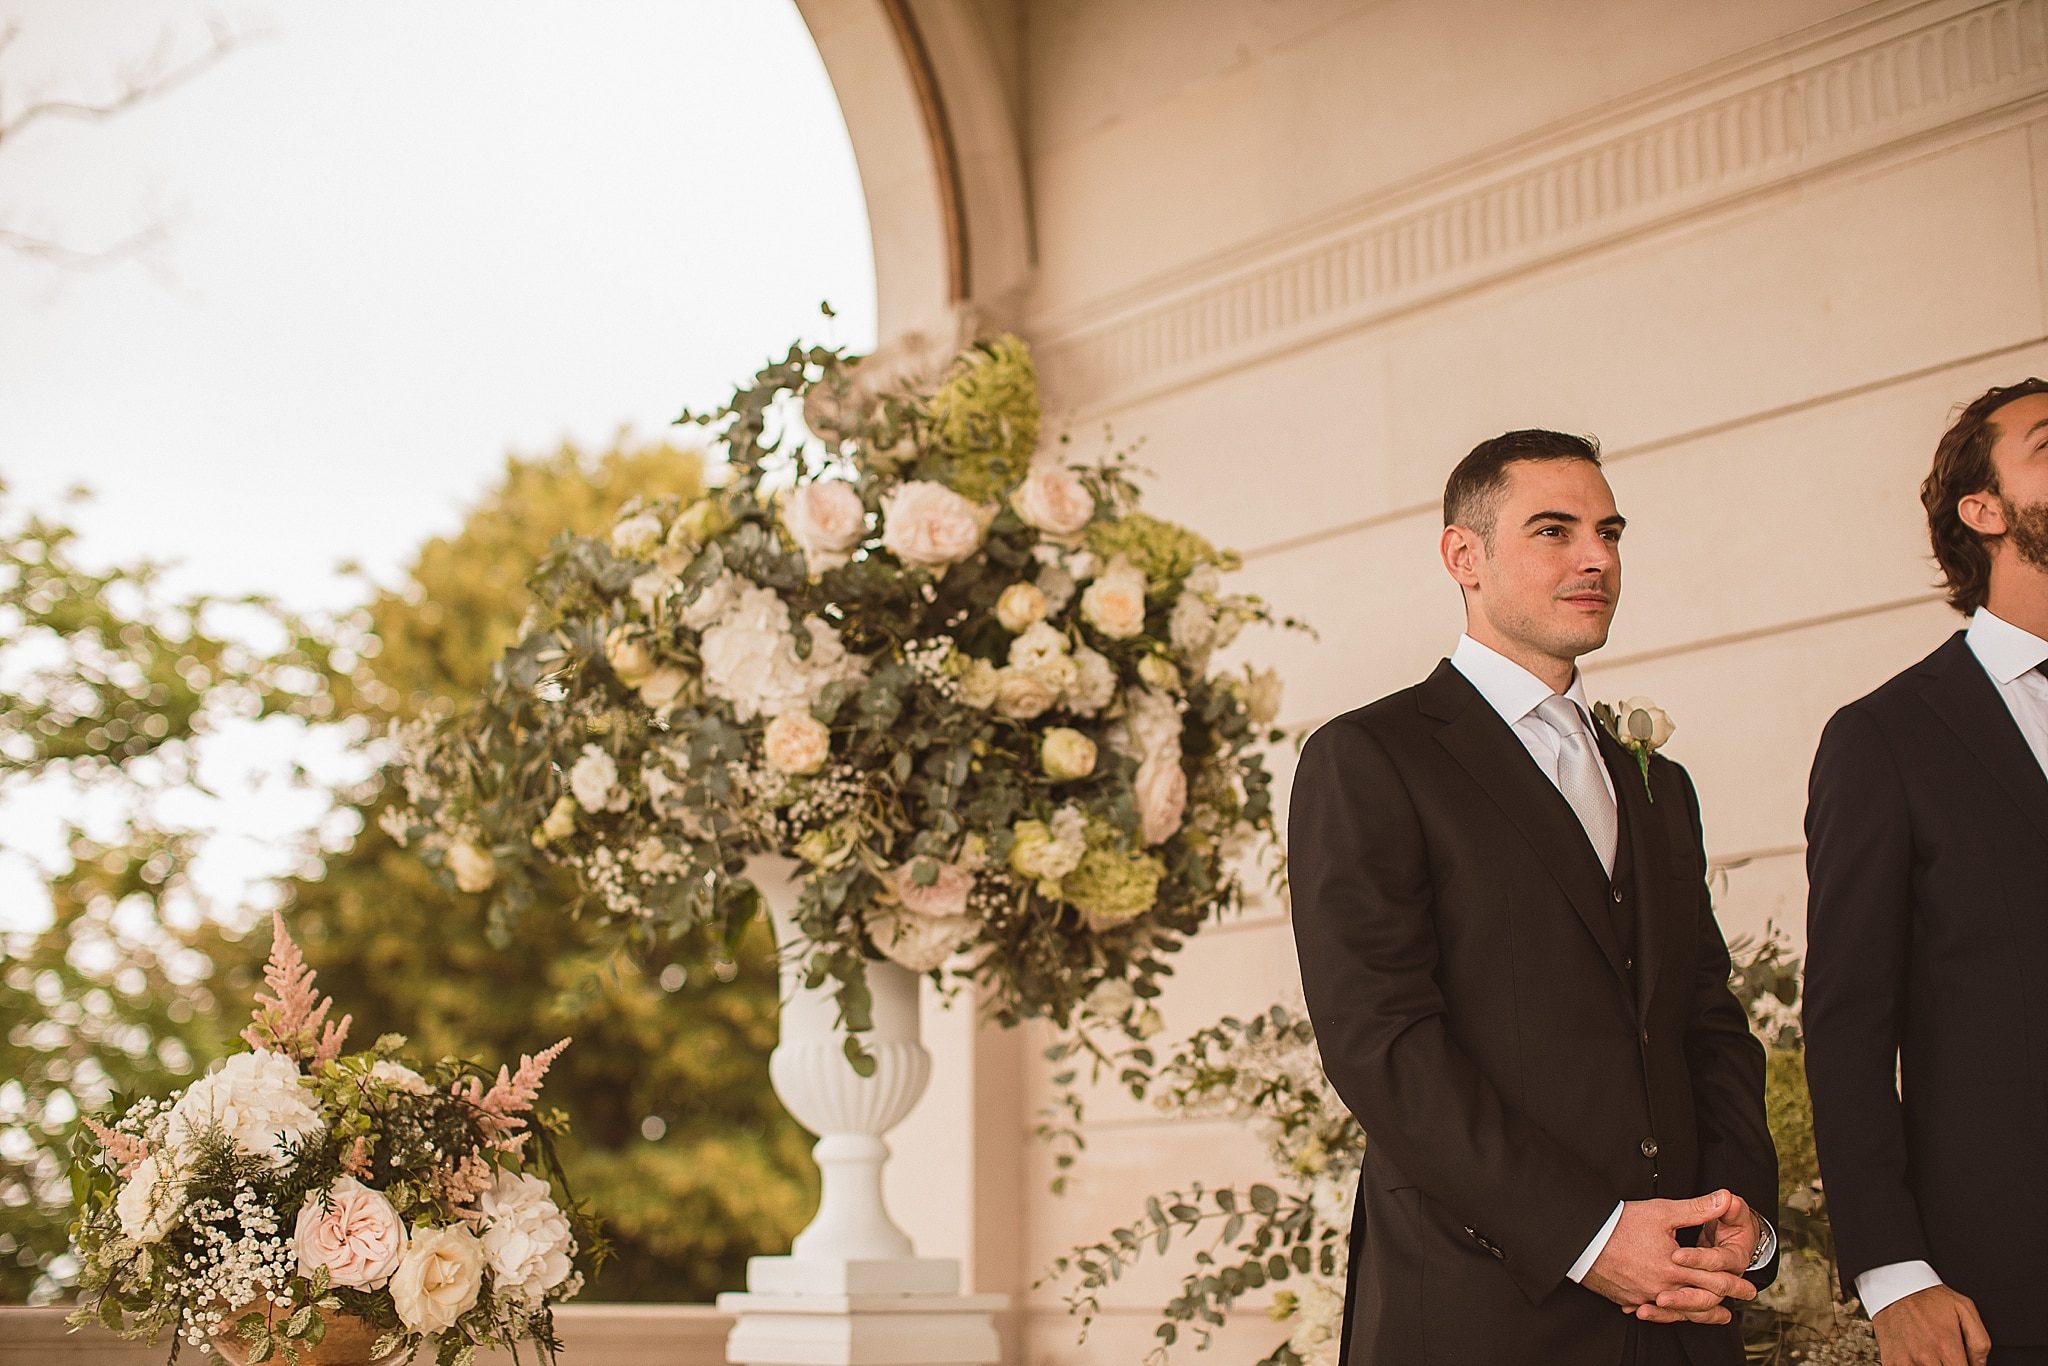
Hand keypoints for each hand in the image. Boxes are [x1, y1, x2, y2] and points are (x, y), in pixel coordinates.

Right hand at [1580, 1190, 1758, 1325]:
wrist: (1583, 1240)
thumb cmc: (1621, 1224)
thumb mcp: (1663, 1212)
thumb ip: (1698, 1209)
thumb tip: (1725, 1198)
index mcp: (1675, 1268)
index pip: (1715, 1280)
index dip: (1735, 1284)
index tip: (1749, 1289)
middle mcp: (1662, 1287)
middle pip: (1700, 1301)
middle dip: (1721, 1304)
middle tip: (1735, 1308)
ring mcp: (1644, 1297)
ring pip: (1678, 1312)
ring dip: (1698, 1314)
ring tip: (1713, 1316)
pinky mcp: (1628, 1298)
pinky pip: (1651, 1311)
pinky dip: (1664, 1312)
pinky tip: (1667, 1309)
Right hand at [1872, 1285, 1990, 1365]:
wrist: (1894, 1286)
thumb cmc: (1928, 1297)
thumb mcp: (1964, 1308)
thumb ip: (1980, 1342)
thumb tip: (1979, 1365)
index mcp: (1947, 1346)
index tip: (1959, 1362)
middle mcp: (1926, 1356)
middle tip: (1945, 1358)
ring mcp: (1906, 1360)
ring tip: (1930, 1357)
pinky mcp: (1891, 1360)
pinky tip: (1916, 1359)